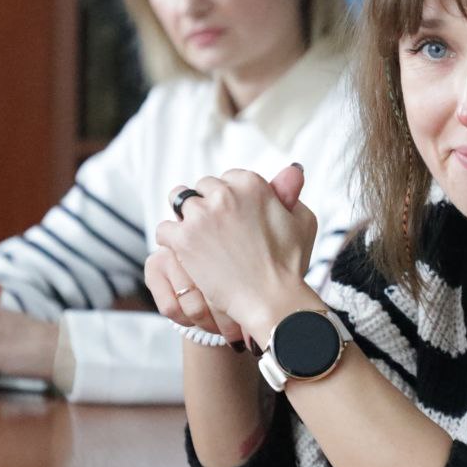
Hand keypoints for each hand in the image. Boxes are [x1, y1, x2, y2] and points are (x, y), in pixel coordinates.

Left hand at [153, 163, 319, 339]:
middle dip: (206, 205)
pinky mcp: (184, 239)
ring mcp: (201, 215)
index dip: (229, 198)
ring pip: (178, 202)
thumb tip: (292, 169)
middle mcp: (224, 193)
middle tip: (216, 232)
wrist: (271, 297)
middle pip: (201, 187)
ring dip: (186, 217)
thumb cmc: (289, 263)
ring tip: (197, 239)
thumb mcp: (302, 219)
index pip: (226, 178)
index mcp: (251, 183)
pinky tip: (186, 254)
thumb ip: (291, 190)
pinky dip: (171, 240)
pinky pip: (164, 229)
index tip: (234, 218)